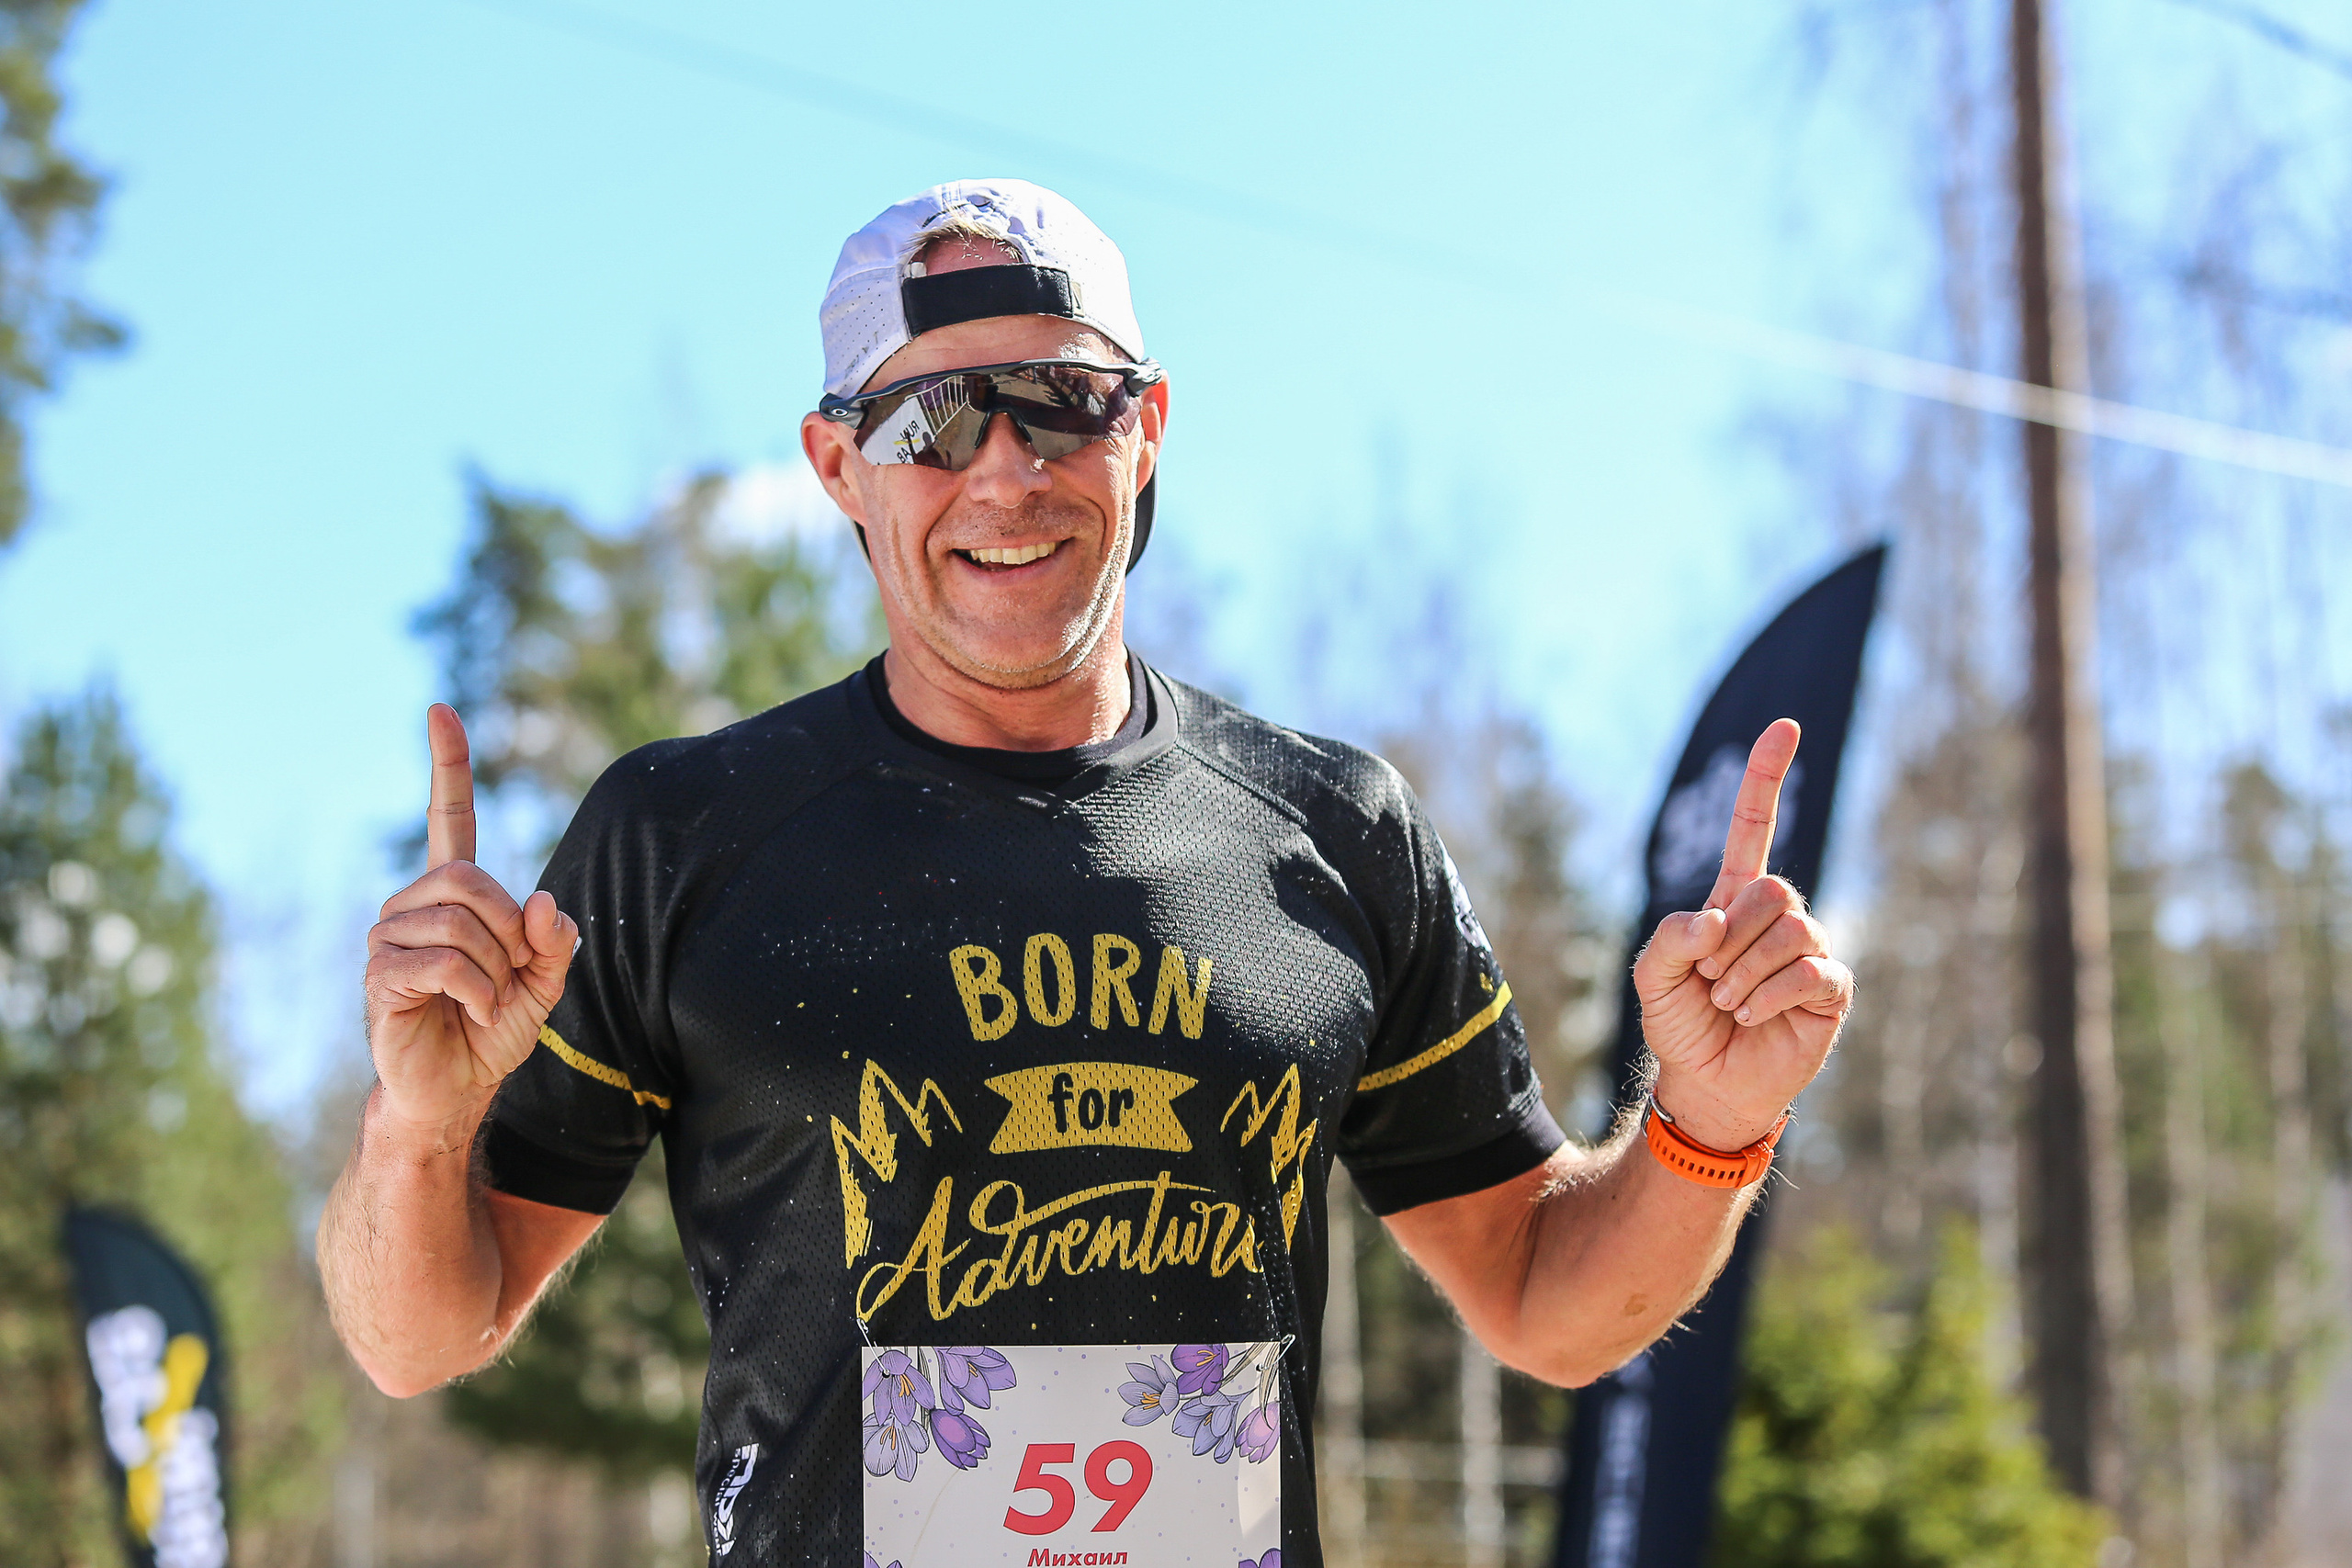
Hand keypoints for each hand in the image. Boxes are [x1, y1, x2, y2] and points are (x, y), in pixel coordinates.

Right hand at [362, 705, 575, 1134]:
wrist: (455, 1089)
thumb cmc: (494, 1031)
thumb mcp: (545, 983)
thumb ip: (556, 941)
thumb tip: (545, 901)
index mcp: (453, 895)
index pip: (448, 817)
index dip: (447, 765)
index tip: (440, 709)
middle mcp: (413, 904)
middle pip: (473, 880)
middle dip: (511, 931)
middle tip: (513, 975)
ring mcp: (390, 937)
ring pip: (463, 925)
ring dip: (498, 970)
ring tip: (491, 1003)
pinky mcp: (382, 976)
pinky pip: (448, 963)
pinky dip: (482, 992)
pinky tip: (478, 1013)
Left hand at [1632, 719, 1852, 1151]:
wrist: (1707, 1083)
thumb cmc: (1682, 1024)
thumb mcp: (1652, 978)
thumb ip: (1666, 939)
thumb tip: (1714, 918)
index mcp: (1735, 898)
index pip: (1753, 826)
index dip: (1765, 778)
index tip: (1782, 726)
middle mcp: (1779, 915)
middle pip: (1770, 889)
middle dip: (1730, 940)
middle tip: (1712, 982)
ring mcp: (1810, 949)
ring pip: (1790, 928)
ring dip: (1745, 973)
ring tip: (1730, 1003)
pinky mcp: (1831, 988)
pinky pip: (1809, 971)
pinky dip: (1769, 995)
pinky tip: (1754, 1015)